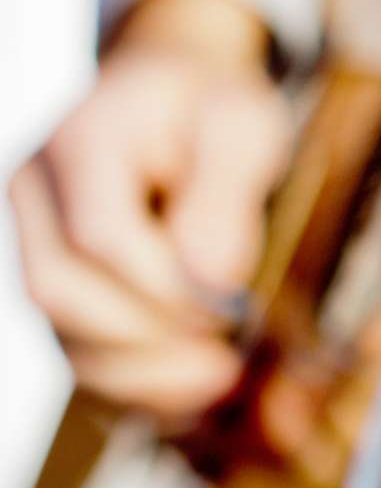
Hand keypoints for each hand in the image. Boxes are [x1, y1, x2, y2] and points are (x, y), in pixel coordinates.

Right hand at [8, 0, 288, 422]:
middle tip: (226, 362)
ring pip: (59, 332)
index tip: (234, 309)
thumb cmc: (212, 106)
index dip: (165, 289)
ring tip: (215, 382)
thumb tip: (211, 284)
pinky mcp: (56, 280)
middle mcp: (34, 193)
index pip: (99, 238)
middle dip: (147, 341)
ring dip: (139, 376)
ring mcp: (31, 239)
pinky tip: (188, 396)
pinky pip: (76, 349)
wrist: (174, 92)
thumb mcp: (243, 127)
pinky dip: (129, 384)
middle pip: (60, 291)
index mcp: (80, 140)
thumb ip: (225, 199)